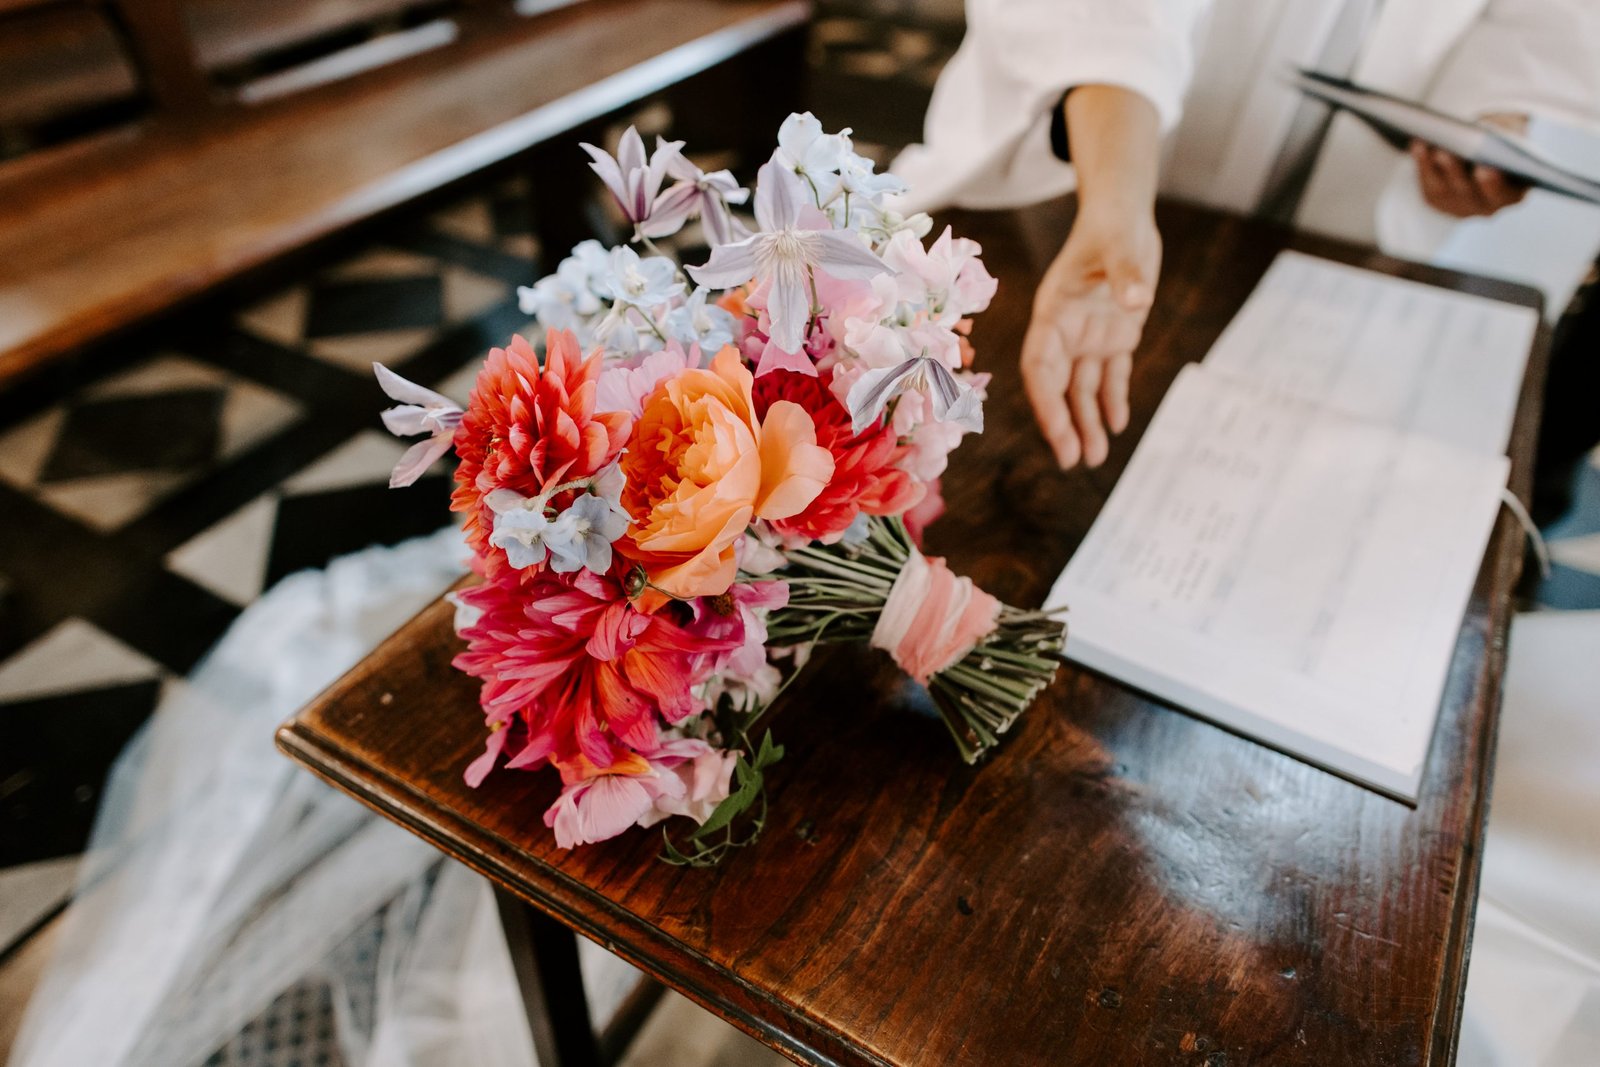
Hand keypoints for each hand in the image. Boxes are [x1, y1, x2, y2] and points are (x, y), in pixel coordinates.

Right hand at [1021, 205, 1160, 467]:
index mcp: (1054, 313)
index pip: (1041, 366)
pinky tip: (1118, 425)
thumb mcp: (1121, 247)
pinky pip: (1111, 375)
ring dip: (1087, 421)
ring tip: (1094, 458)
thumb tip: (1137, 303)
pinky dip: (1113, 399)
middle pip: (1057, 386)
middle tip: (1073, 461)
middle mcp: (1066, 331)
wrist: (1123, 214)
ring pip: (1082, 388)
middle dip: (1063, 423)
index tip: (1057, 430)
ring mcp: (1089, 336)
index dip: (1045, 400)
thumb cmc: (1114, 226)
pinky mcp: (1114, 336)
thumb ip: (1127, 276)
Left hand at [1410, 112, 1529, 217]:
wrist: (1487, 150)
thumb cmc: (1504, 141)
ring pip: (1445, 190)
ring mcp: (1461, 207)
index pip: (1506, 194)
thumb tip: (1486, 128)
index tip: (1484, 168)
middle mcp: (1488, 206)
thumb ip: (1506, 137)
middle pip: (1469, 193)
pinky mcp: (1439, 200)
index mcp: (1515, 193)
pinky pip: (1428, 185)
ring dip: (1436, 167)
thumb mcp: (1511, 136)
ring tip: (1431, 147)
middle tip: (1445, 154)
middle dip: (1456, 172)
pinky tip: (1418, 146)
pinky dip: (1423, 164)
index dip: (1494, 184)